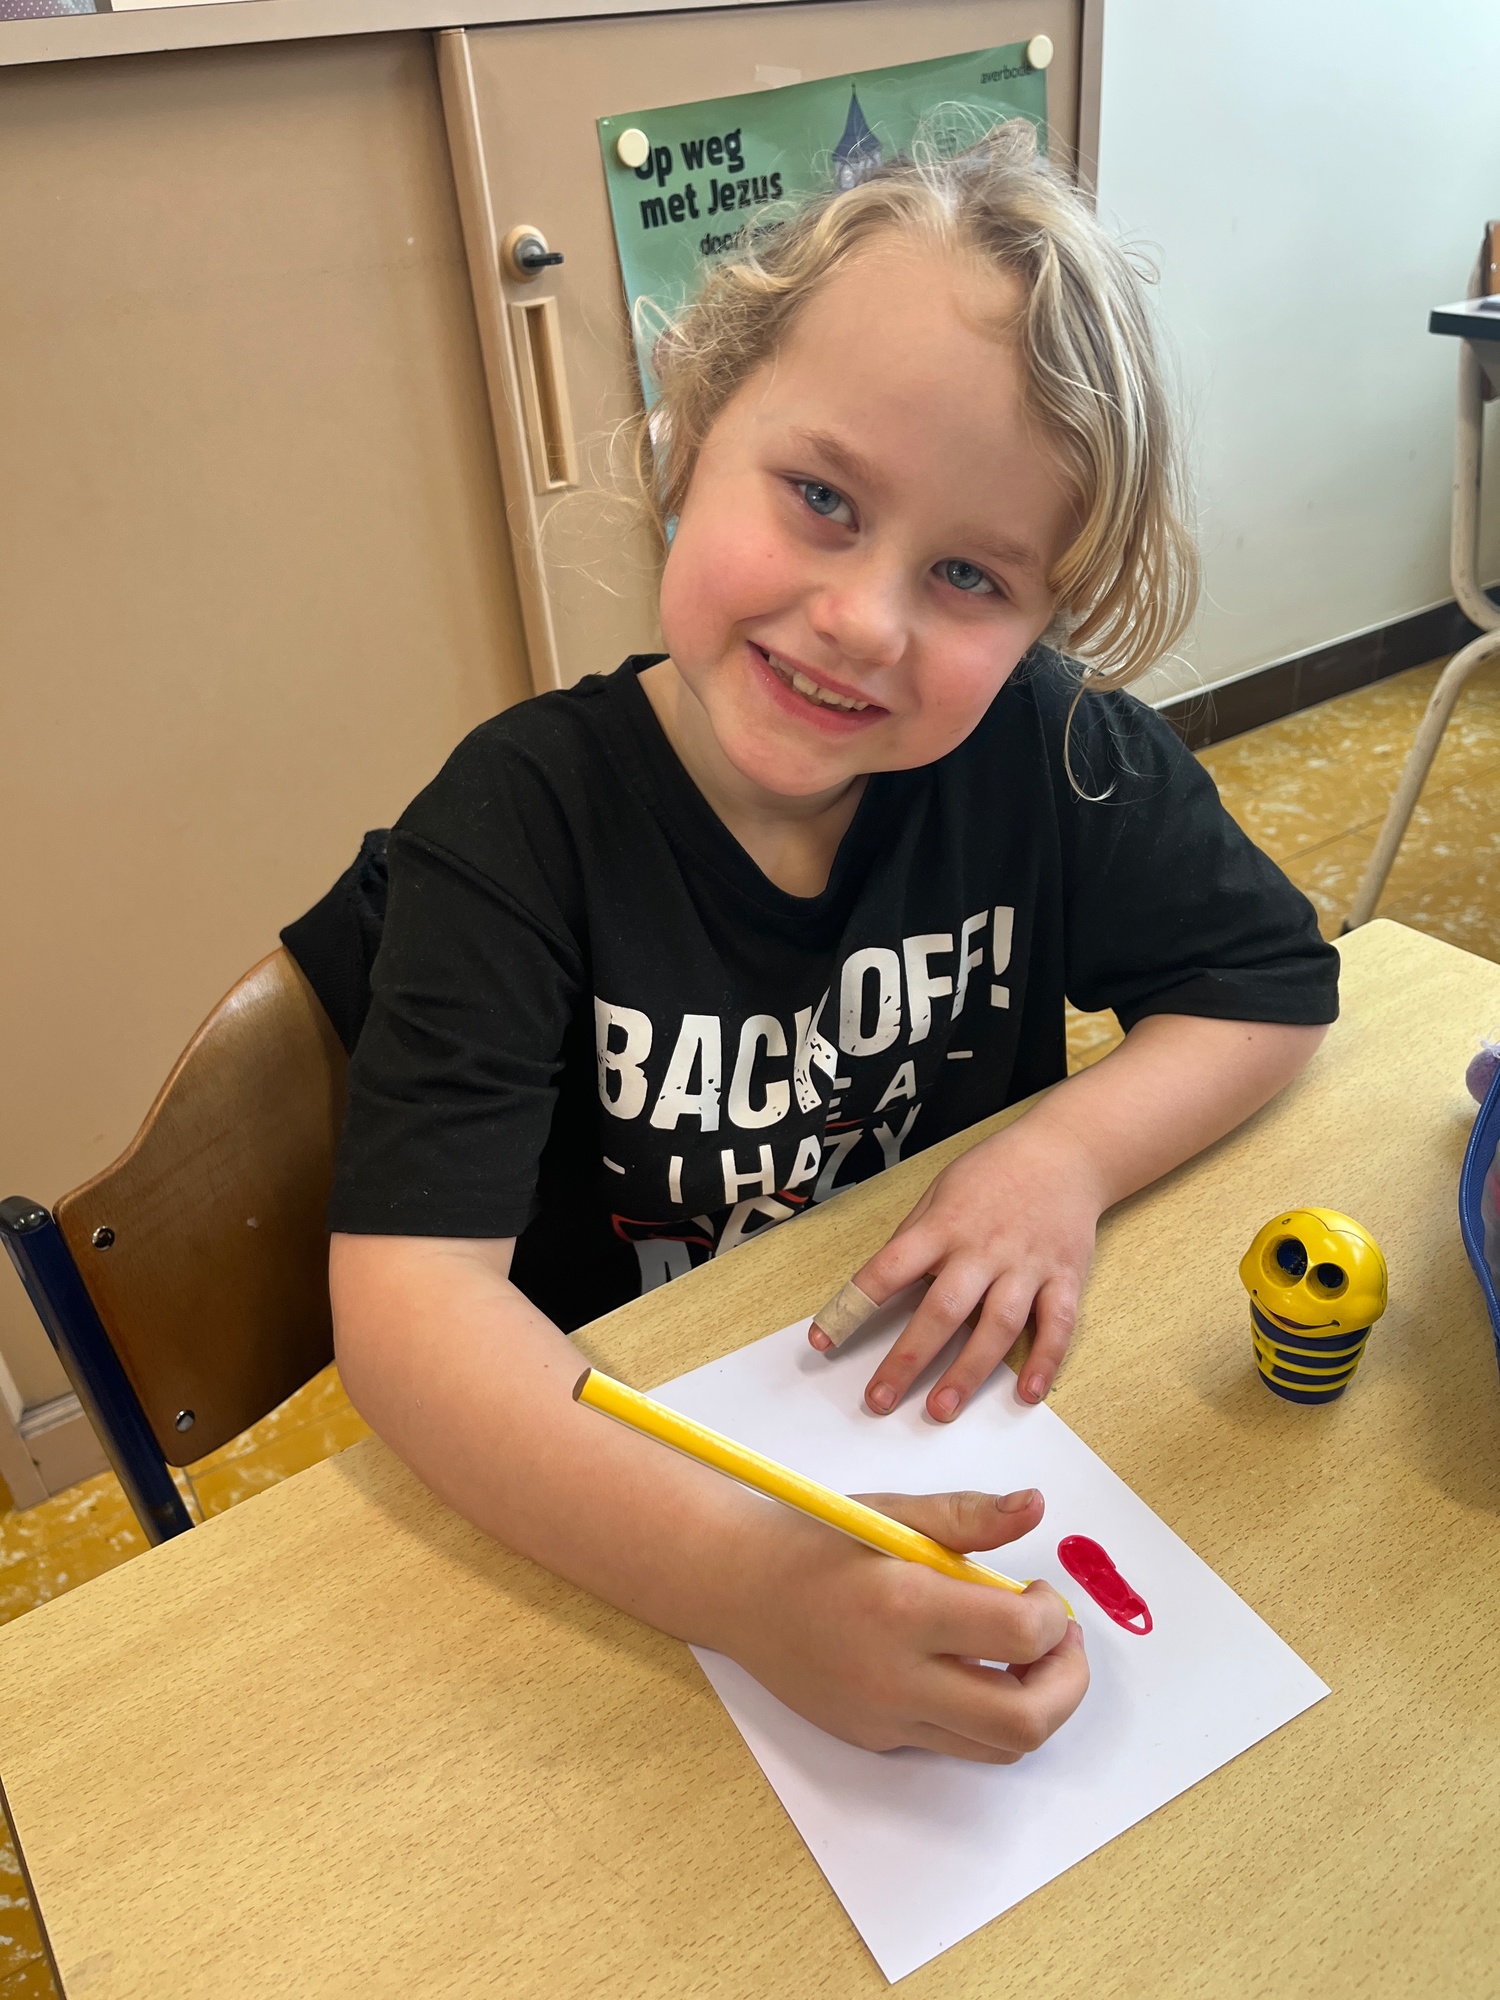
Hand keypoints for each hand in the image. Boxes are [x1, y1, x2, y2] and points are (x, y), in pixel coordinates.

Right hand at [725, 1486, 1086, 1759]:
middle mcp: (897, 1677)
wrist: (736, 1589)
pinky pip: (954, 1743)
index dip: (1054, 1615)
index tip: (1042, 1590)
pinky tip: (969, 1668)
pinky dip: (982, 1714)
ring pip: (998, 1748)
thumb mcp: (891, 1515)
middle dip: (1068, 1683)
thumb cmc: (815, 1541)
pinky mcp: (875, 1740)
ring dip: (1035, 1706)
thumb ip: (968, 1517)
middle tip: (1062, 1641)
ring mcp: (885, 1718)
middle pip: (1024, 1721)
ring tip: (1026, 1657)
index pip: (1020, 1636)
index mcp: (904, 1607)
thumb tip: (1035, 1506)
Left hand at [811, 1115, 1106, 1417]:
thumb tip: (882, 1282)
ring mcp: (1026, 1266)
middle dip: (908, 1359)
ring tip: (940, 1408)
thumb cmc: (994, 1173)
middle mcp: (983, 1249)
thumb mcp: (940, 1191)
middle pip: (942, 1310)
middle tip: (880, 1399)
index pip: (889, 1268)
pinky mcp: (1065, 1277)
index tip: (825, 1340)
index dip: (853, 1305)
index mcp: (944, 1226)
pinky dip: (1045, 1361)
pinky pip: (1056, 1325)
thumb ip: (915, 1237)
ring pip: (997, 1326)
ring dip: (968, 1371)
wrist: (1066, 1152)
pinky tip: (1027, 1394)